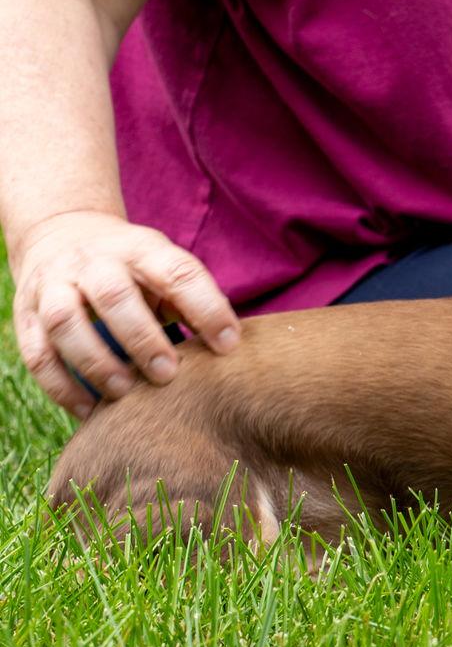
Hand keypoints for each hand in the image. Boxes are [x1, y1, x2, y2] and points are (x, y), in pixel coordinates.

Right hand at [10, 210, 239, 418]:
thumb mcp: (165, 268)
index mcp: (141, 248)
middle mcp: (93, 262)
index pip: (177, 272)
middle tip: (168, 375)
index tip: (229, 345)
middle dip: (142, 337)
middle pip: (113, 294)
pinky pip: (37, 353)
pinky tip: (89, 412)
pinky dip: (61, 386)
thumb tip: (232, 348)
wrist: (63, 233)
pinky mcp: (25, 314)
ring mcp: (53, 285)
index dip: (205, 308)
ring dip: (95, 362)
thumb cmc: (136, 269)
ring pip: (64, 321)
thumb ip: (193, 301)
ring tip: (124, 394)